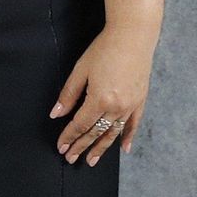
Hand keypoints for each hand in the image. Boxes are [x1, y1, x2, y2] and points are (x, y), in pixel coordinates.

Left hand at [50, 25, 156, 165]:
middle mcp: (116, 107)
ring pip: (113, 133)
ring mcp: (130, 105)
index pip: (80, 125)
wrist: (133, 36)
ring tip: (92, 160)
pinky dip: (128, 137)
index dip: (69, 137)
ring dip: (101, 148)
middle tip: (71, 159)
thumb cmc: (105, 49)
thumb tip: (56, 114)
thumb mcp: (81, 70)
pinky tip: (123, 149)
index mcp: (99, 99)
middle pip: (95, 133)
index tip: (61, 147)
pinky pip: (134, 124)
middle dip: (82, 147)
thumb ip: (68, 95)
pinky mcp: (140, 100)